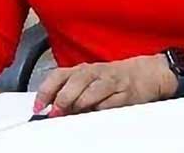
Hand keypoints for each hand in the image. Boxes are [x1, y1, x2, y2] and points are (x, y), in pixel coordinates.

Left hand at [34, 55, 176, 115]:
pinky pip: (111, 102)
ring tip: (74, 113)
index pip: (59, 75)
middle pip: (76, 81)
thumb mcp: (88, 80)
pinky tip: (96, 112)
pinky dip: (102, 108)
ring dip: (81, 103)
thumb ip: (70, 91)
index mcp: (82, 69)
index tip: (38, 106)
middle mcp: (95, 73)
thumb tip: (51, 109)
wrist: (145, 73)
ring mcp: (111, 81)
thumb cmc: (111, 78)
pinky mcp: (126, 93)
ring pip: (92, 90)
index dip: (47, 90)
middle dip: (64, 98)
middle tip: (56, 112)